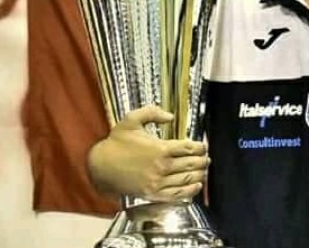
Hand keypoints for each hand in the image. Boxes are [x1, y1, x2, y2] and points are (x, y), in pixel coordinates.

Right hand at [87, 105, 208, 201]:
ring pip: (187, 179)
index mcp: (161, 148)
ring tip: (203, 170)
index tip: (203, 146)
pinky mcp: (153, 194)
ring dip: (199, 174)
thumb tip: (171, 116)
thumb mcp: (131, 119)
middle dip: (202, 161)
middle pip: (192, 164)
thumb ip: (152, 112)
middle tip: (206, 158)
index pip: (190, 148)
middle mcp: (162, 166)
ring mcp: (158, 182)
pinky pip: (177, 194)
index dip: (201, 147)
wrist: (102, 166)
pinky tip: (196, 186)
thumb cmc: (116, 142)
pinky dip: (190, 191)